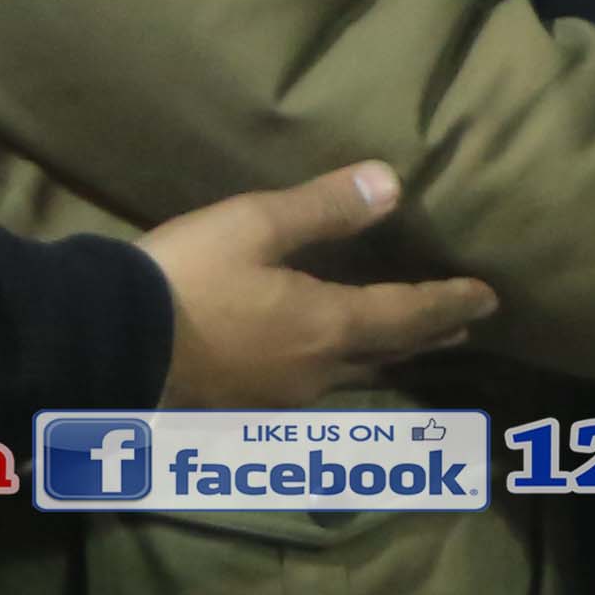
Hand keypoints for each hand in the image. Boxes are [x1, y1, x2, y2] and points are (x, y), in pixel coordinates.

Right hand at [149, 163, 503, 405]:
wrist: (105, 347)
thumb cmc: (184, 279)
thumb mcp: (252, 226)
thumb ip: (323, 209)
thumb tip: (392, 184)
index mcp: (327, 327)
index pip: (409, 314)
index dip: (450, 302)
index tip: (489, 298)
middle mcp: (316, 372)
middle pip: (389, 354)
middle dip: (428, 336)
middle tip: (463, 326)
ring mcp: (278, 399)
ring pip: (352, 377)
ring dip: (387, 358)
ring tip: (406, 347)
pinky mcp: (242, 410)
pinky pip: (314, 389)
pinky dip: (342, 370)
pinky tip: (325, 366)